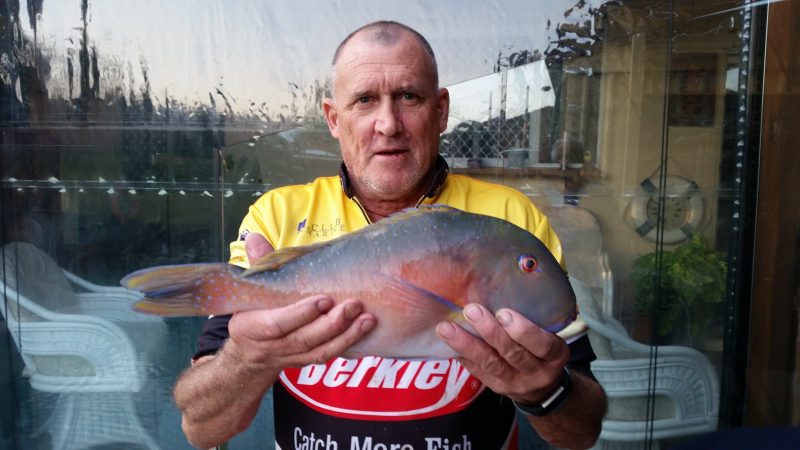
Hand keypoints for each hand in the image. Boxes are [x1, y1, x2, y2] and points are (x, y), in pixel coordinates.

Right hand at [225, 233, 375, 371]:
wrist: (247, 354)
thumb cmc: (250, 312)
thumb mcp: (248, 291)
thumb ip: (257, 265)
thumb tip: (255, 237)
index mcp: (250, 327)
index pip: (277, 325)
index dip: (301, 314)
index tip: (324, 299)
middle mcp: (269, 348)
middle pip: (303, 340)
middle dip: (331, 324)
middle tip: (354, 305)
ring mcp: (288, 359)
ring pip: (319, 352)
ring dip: (346, 336)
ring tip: (367, 319)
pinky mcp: (304, 363)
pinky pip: (326, 357)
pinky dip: (347, 345)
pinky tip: (364, 331)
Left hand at [435, 303, 568, 404]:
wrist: (541, 387)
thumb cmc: (541, 348)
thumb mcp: (549, 335)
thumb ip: (533, 317)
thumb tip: (495, 285)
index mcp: (554, 355)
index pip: (543, 345)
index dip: (524, 331)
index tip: (504, 313)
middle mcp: (536, 372)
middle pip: (513, 353)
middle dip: (490, 332)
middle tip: (471, 310)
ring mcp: (515, 382)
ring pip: (490, 363)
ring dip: (467, 344)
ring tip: (446, 328)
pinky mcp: (495, 387)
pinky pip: (477, 371)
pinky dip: (461, 355)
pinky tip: (445, 342)